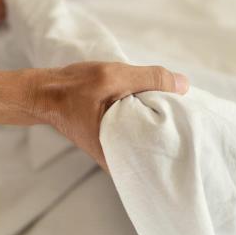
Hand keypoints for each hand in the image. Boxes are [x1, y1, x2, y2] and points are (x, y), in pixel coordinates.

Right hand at [31, 62, 188, 171]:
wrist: (43, 94)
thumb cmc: (71, 88)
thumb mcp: (112, 77)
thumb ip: (148, 79)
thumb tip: (184, 85)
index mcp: (118, 151)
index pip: (161, 147)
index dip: (179, 130)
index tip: (193, 115)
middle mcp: (117, 157)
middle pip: (157, 141)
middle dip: (171, 123)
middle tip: (185, 106)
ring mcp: (114, 148)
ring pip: (146, 134)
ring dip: (156, 117)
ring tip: (170, 103)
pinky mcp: (111, 137)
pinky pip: (136, 128)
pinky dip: (144, 115)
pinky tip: (150, 103)